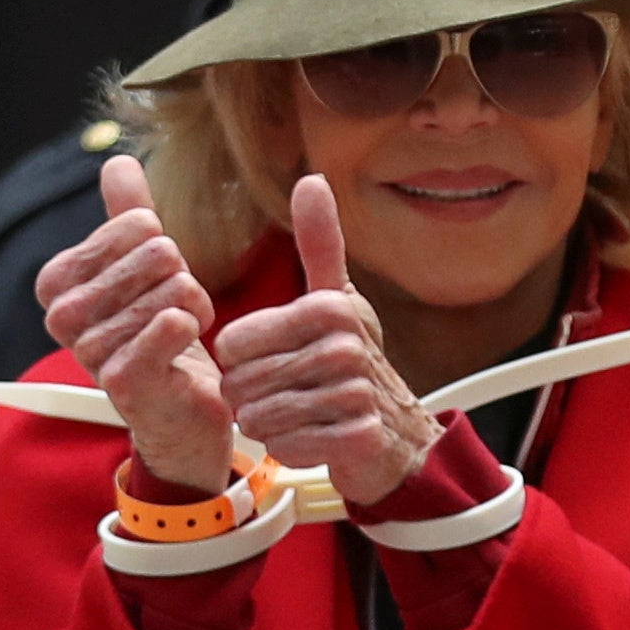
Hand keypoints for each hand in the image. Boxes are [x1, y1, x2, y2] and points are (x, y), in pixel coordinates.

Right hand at [38, 154, 229, 491]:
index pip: (135, 225)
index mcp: (58, 279)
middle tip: (174, 311)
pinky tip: (185, 346)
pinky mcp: (123, 379)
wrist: (177, 409)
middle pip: (157, 254)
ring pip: (172, 291)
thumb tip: (116, 160)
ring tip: (181, 333)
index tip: (156, 284)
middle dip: (183, 280)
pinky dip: (191, 328)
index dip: (164, 249)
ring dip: (194, 310)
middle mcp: (62, 314)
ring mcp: (88, 349)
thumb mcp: (144, 268)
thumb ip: (128, 215)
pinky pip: (171, 325)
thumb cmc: (158, 334)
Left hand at [212, 174, 439, 506]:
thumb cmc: (354, 361)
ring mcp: (354, 395)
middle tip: (282, 394)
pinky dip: (290, 449)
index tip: (271, 360)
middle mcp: (344, 348)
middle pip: (242, 383)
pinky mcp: (358, 438)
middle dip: (250, 397)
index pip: (231, 344)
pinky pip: (287, 447)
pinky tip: (312, 437)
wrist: (398, 431)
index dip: (239, 361)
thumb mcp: (336, 298)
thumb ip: (319, 243)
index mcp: (328, 309)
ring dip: (267, 424)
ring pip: (260, 418)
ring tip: (296, 414)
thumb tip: (312, 180)